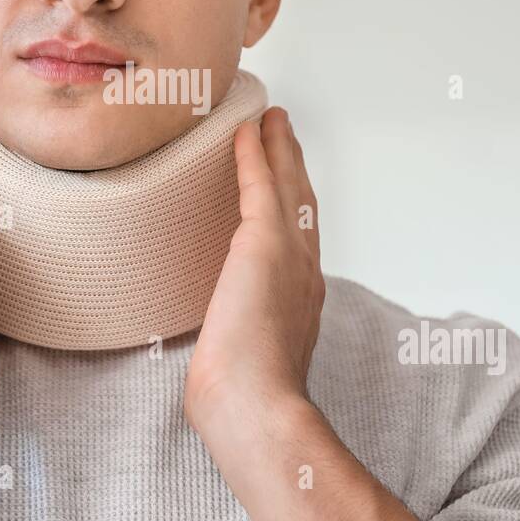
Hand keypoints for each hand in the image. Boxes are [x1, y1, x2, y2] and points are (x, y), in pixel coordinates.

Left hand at [185, 106, 324, 428]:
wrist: (255, 402)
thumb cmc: (244, 397)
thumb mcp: (243, 362)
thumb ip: (237, 345)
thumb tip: (214, 358)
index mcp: (302, 298)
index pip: (299, 239)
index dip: (294, 205)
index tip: (288, 183)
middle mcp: (305, 270)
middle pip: (302, 201)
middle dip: (293, 164)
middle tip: (283, 131)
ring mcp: (290, 253)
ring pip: (287, 184)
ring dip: (279, 147)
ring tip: (270, 118)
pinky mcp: (265, 241)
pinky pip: (260, 183)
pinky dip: (255, 153)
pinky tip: (246, 129)